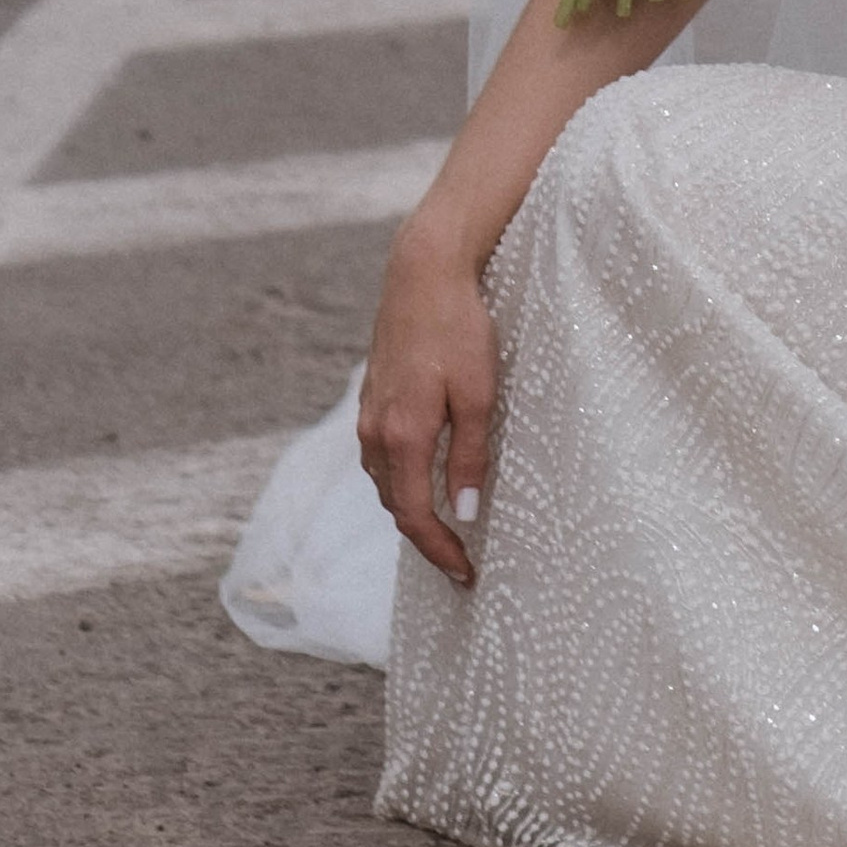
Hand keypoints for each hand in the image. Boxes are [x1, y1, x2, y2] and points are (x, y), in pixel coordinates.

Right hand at [358, 223, 498, 584]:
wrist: (422, 272)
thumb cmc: (459, 328)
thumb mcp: (478, 393)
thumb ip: (469, 455)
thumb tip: (466, 511)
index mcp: (403, 435)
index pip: (415, 516)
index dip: (439, 551)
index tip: (465, 574)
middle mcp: (376, 431)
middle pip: (395, 505)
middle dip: (425, 538)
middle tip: (459, 560)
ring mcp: (369, 413)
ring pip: (384, 481)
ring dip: (410, 508)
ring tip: (444, 525)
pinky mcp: (372, 396)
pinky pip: (380, 455)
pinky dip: (400, 478)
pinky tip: (422, 476)